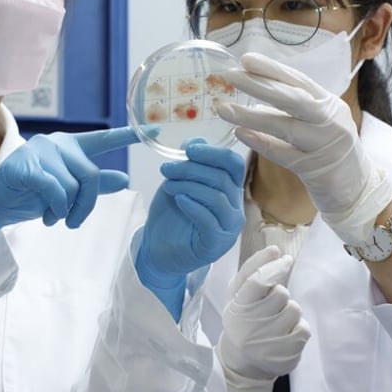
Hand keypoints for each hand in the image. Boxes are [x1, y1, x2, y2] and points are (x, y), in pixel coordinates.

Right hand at [0, 127, 139, 241]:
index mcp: (69, 148)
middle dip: (86, 205)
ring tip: (51, 216)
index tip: (154, 129)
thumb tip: (124, 179)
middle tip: (73, 222)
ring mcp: (39, 151)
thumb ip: (94, 186)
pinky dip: (55, 208)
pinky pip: (55, 190)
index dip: (127, 135)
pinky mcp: (25, 165)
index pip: (102, 140)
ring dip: (65, 211)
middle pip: (90, 174)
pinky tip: (46, 216)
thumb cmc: (29, 197)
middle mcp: (56, 143)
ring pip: (72, 186)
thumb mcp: (67, 193)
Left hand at [135, 139, 245, 320]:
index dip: (213, 153)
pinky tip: (178, 200)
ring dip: (188, 186)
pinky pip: (209, 220)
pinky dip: (193, 206)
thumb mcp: (178, 183)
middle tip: (166, 169)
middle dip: (191, 169)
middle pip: (222, 178)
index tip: (188, 149)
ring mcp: (228, 228)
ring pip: (216, 197)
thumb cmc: (171, 216)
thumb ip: (189, 164)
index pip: (233, 164)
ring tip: (167, 185)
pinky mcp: (217, 244)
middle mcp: (234, 208)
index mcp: (229, 189)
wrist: (157, 250)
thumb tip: (196, 140)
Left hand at [216, 52, 391, 244]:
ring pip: (286, 126)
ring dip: (252, 116)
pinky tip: (240, 133)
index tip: (246, 59)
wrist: (358, 187)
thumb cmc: (330, 148)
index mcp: (328, 103)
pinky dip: (261, 143)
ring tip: (224, 109)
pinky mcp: (314, 169)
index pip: (298, 80)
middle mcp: (329, 120)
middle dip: (260, 85)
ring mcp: (323, 145)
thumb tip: (256, 86)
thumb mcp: (319, 119)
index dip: (272, 68)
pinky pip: (283, 155)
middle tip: (231, 75)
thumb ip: (294, 105)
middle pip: (292, 98)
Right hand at [216, 245, 310, 391]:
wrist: (242, 361)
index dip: (274, 267)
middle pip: (281, 294)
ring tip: (276, 321)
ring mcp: (269, 343)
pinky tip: (284, 334)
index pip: (258, 281)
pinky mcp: (286, 356)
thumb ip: (252, 270)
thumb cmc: (241, 319)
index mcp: (236, 307)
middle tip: (269, 306)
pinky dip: (297, 328)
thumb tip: (275, 250)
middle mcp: (251, 326)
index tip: (284, 258)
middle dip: (279, 295)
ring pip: (294, 310)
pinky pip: (304, 329)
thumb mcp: (237, 294)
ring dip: (288, 312)